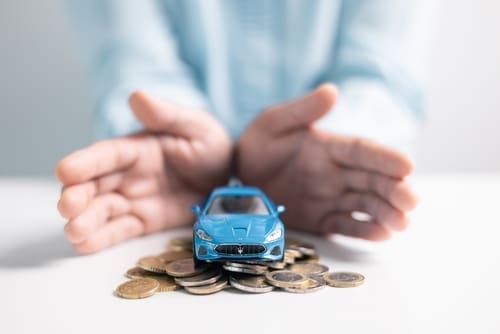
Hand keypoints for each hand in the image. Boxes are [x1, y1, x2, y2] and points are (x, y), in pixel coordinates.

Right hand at [56, 92, 231, 252]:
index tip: (65, 170)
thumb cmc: (209, 146)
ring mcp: (133, 200)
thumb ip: (168, 115)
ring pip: (102, 210)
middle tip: (66, 206)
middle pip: (95, 185)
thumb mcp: (196, 126)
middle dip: (77, 195)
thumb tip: (137, 96)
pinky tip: (85, 245)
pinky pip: (120, 230)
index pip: (107, 155)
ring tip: (73, 232)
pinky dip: (101, 238)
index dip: (86, 162)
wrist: (225, 177)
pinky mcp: (143, 221)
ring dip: (85, 221)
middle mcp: (127, 175)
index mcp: (137, 148)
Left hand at [237, 84, 417, 239]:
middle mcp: (336, 173)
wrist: (237, 178)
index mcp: (328, 147)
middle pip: (372, 180)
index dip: (385, 158)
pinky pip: (346, 225)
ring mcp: (330, 197)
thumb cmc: (256, 146)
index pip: (362, 151)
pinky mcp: (321, 219)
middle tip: (412, 201)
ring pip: (365, 204)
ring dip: (386, 213)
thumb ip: (302, 110)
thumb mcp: (274, 123)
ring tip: (403, 223)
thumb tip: (332, 90)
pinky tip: (382, 234)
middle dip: (394, 190)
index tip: (408, 166)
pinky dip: (364, 230)